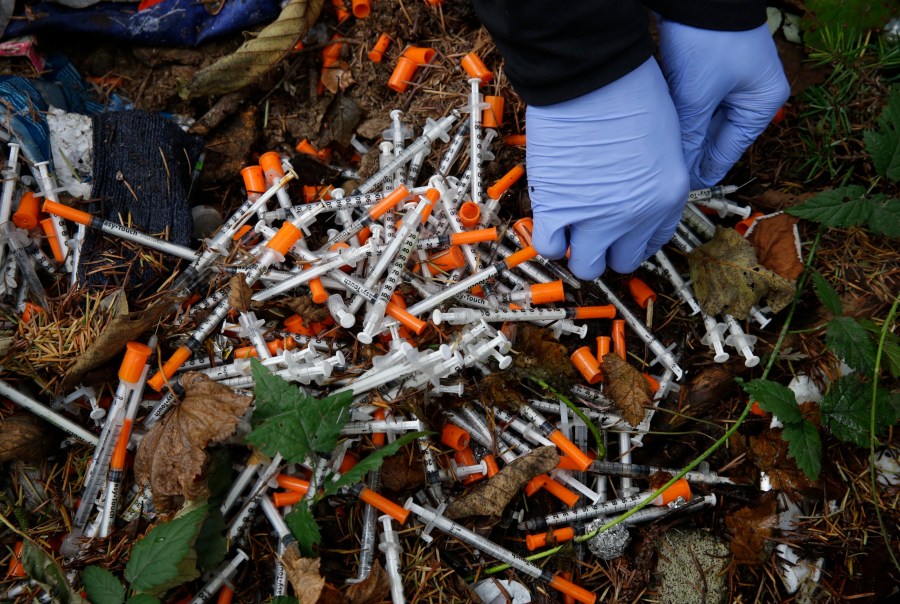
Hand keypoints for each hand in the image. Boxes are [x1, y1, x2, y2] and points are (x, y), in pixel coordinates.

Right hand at [527, 59, 688, 279]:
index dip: (633, 239)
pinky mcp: (558, 209)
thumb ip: (652, 174)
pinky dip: (548, 239)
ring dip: (576, 250)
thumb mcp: (665, 137)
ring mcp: (596, 218)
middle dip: (606, 247)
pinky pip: (549, 247)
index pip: (652, 242)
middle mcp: (635, 216)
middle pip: (621, 261)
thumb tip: (629, 187)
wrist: (593, 78)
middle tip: (592, 228)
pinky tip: (549, 220)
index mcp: (668, 197)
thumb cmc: (630, 91)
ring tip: (569, 227)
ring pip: (586, 265)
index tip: (621, 232)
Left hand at [656, 18, 789, 188]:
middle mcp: (753, 93)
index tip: (684, 188)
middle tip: (668, 175)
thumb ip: (689, 136)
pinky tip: (665, 129)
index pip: (730, 149)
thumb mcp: (696, 96)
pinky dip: (684, 113)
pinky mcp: (715, 67)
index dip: (705, 169)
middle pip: (717, 134)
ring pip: (705, 118)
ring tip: (664, 157)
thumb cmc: (708, 40)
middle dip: (693, 151)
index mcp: (762, 102)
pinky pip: (699, 100)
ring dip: (686, 132)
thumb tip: (680, 169)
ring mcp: (735, 79)